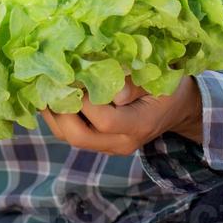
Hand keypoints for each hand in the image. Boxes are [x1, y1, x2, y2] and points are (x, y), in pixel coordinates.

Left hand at [40, 76, 202, 155]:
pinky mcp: (100, 143)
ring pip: (69, 138)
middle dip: (60, 110)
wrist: (178, 109)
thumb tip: (110, 88)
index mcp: (139, 125)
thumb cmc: (169, 87)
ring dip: (53, 114)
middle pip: (78, 136)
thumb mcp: (159, 79)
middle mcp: (122, 143)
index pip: (104, 120)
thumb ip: (134, 84)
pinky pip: (71, 135)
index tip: (75, 76)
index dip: (85, 100)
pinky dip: (58, 116)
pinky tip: (53, 95)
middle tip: (50, 83)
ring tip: (45, 87)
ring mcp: (109, 146)